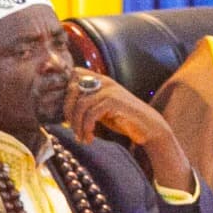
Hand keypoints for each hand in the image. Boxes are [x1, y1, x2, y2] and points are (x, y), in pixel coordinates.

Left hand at [65, 73, 196, 193]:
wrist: (147, 127)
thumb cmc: (122, 119)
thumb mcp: (101, 108)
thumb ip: (86, 103)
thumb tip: (64, 109)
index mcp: (99, 80)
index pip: (73, 74)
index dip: (64, 90)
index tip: (65, 111)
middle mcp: (103, 81)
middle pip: (72, 89)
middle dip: (68, 112)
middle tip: (72, 128)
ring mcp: (109, 91)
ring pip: (80, 104)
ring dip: (77, 125)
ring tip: (82, 137)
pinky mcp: (114, 102)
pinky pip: (91, 114)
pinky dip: (87, 128)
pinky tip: (90, 138)